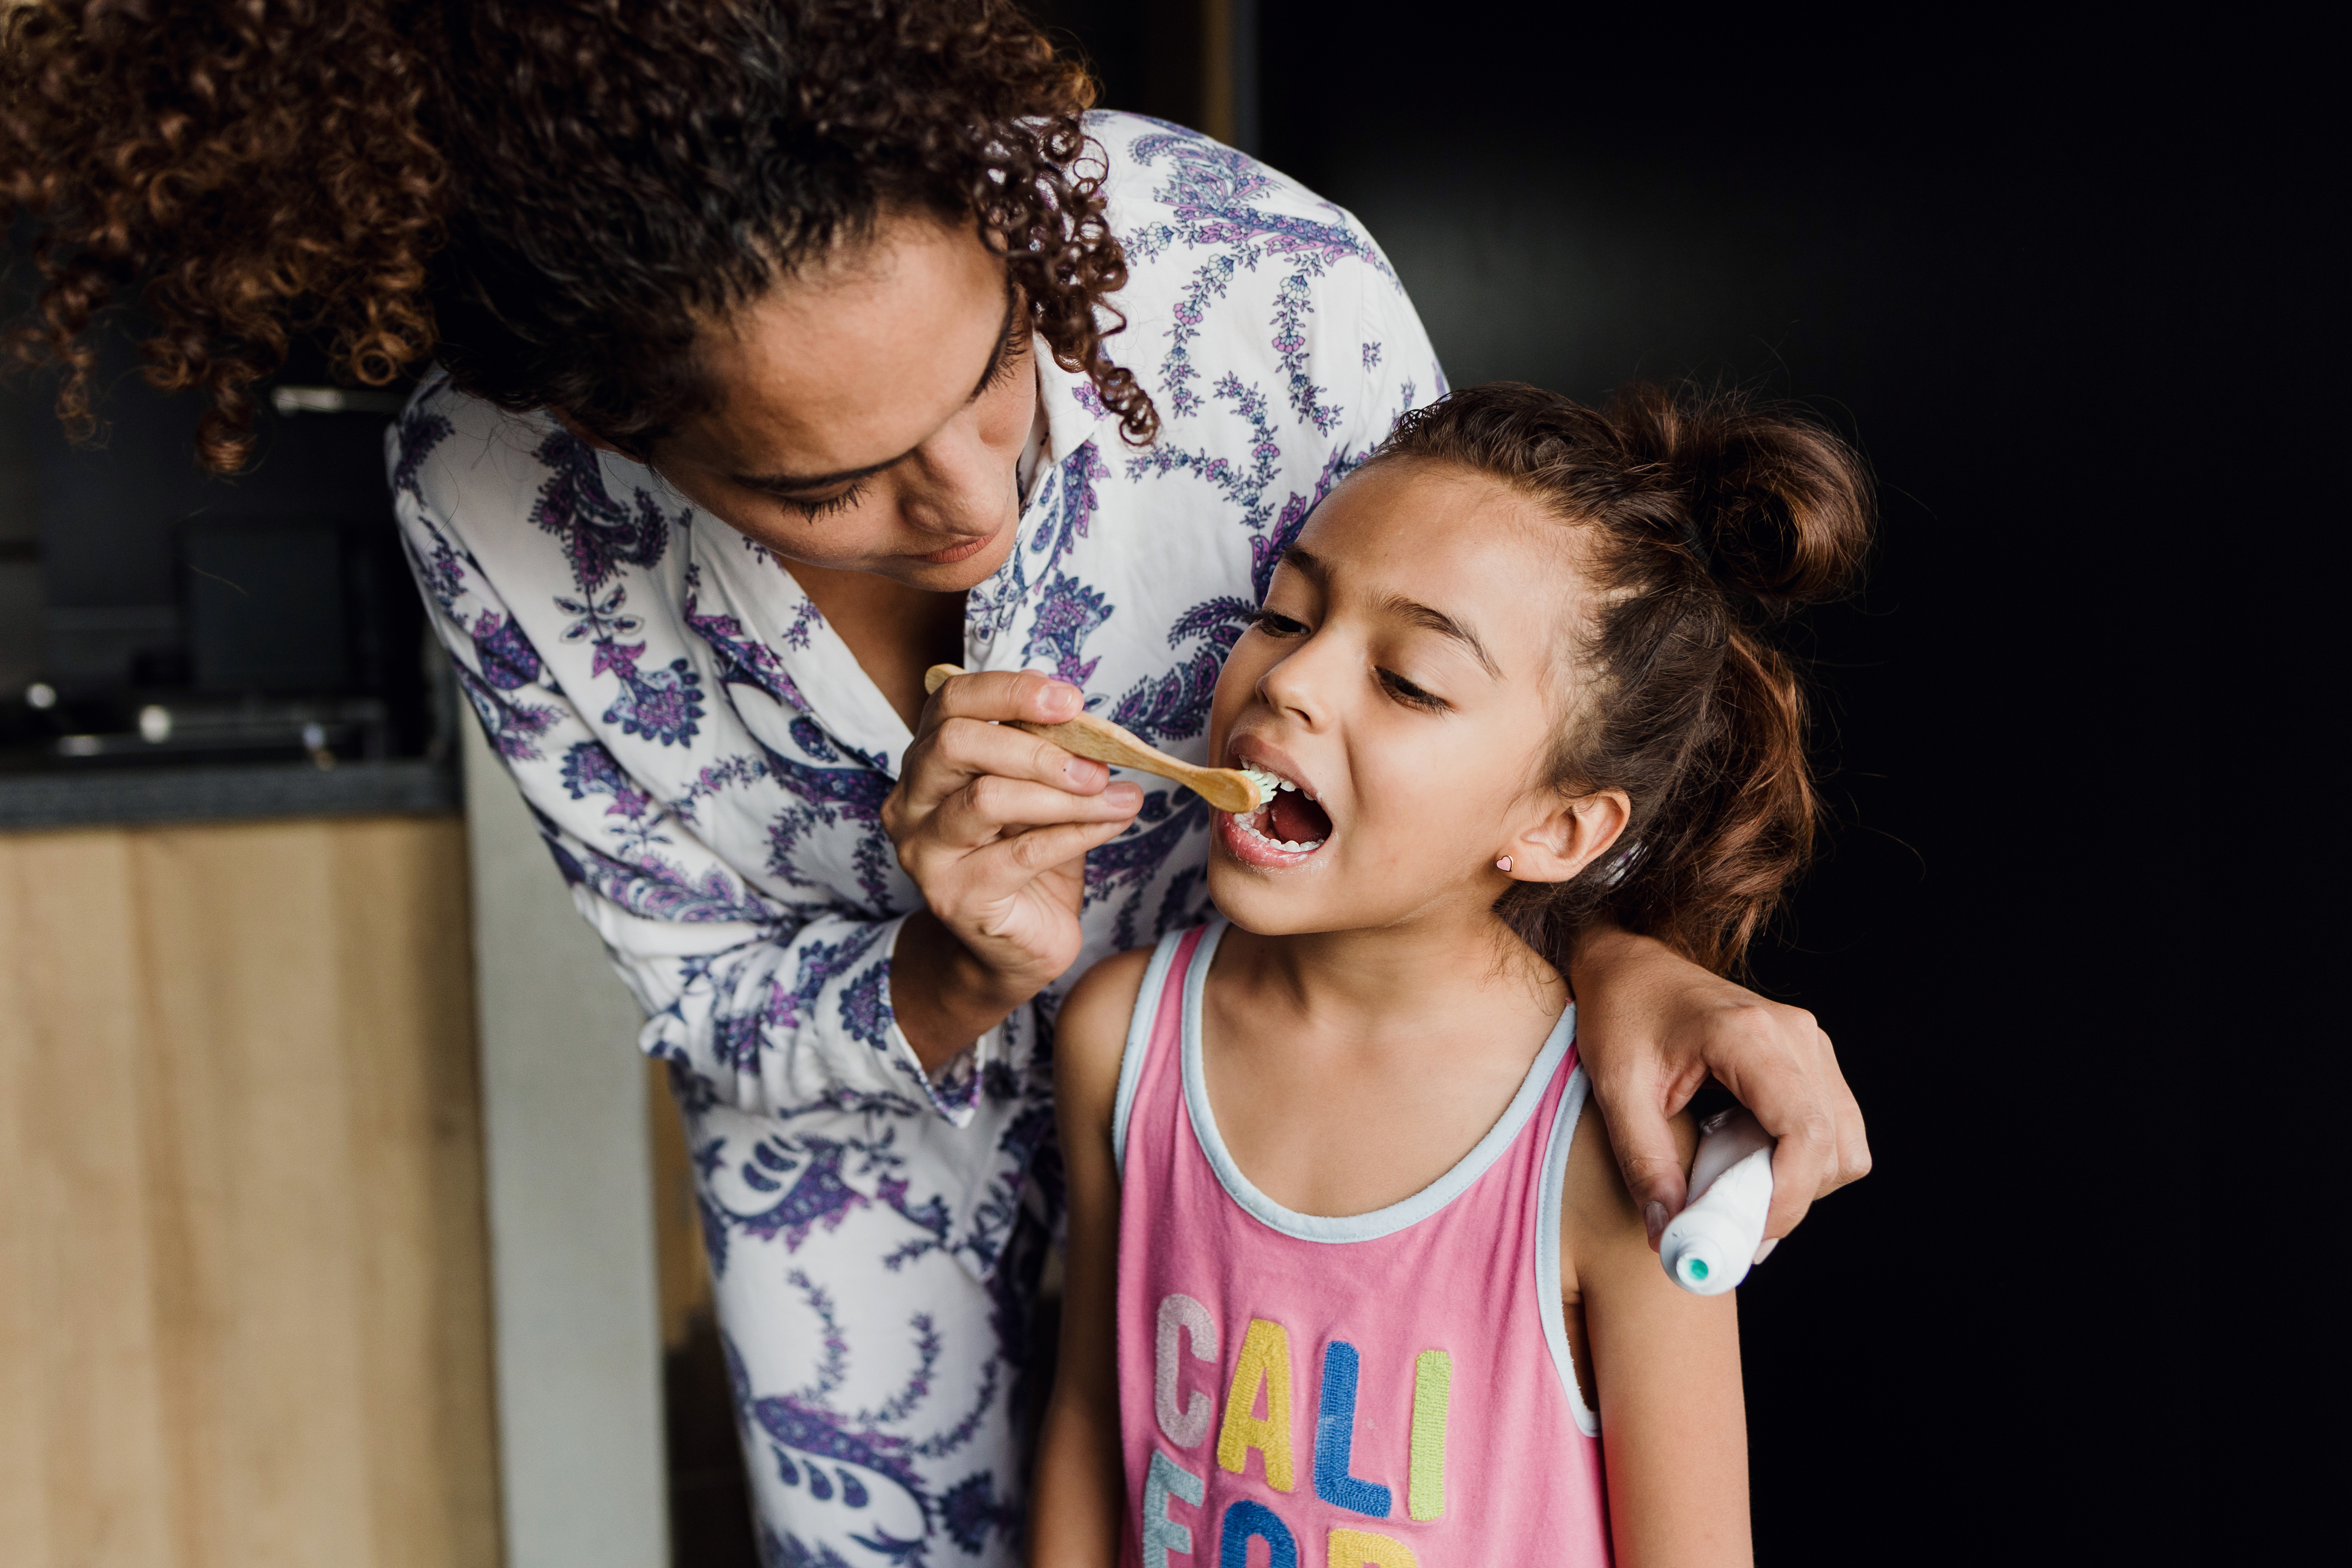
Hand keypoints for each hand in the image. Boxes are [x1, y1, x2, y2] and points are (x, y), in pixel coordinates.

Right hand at [882, 670, 1142, 1065]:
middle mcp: (911, 803)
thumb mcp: (1034, 794)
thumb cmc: (1025, 859)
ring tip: (1116, 796)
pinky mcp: (955, 896)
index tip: (1069, 699)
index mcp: (927, 762)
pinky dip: (1077, 832)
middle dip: (1035, 746)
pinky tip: (1112, 822)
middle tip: (1096, 762)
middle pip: (955, 743)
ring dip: (1063, 794)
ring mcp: (925, 852)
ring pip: (988, 798)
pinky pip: (1023, 852)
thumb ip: (1046, 755)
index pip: (951, 701)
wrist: (1012, 946)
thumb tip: (1089, 720)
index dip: (1009, 690)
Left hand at [1570, 925, 1870, 1255]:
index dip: (1787, 1196)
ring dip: (1800, 1184)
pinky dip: (1804, 1163)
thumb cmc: (1619, 1014)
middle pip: (1832, 1147)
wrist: (1628, 967)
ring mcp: (1809, 1043)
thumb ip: (1644, 1163)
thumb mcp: (1618, 1089)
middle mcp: (1795, 1035)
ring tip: (1735, 1195)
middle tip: (1729, 1227)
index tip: (1743, 1234)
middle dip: (1788, 1200)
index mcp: (1749, 1036)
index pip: (1804, 1132)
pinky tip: (1750, 1169)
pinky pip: (1833, 1128)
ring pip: (1843, 1144)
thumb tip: (1669, 1235)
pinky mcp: (1808, 1057)